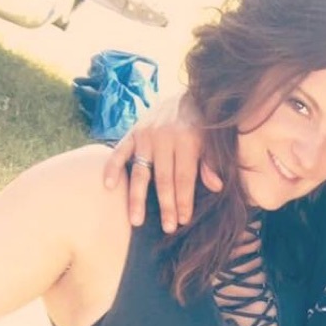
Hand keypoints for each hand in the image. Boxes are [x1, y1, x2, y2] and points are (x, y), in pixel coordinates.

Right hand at [103, 92, 222, 231]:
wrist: (186, 95)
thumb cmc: (203, 126)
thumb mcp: (213, 141)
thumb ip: (212, 163)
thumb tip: (216, 187)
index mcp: (187, 141)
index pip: (184, 178)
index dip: (184, 201)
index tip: (183, 221)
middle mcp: (164, 138)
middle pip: (163, 179)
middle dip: (166, 206)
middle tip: (167, 229)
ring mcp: (145, 136)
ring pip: (140, 172)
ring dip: (137, 198)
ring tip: (136, 221)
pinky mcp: (132, 133)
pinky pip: (119, 152)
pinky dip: (111, 168)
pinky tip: (108, 186)